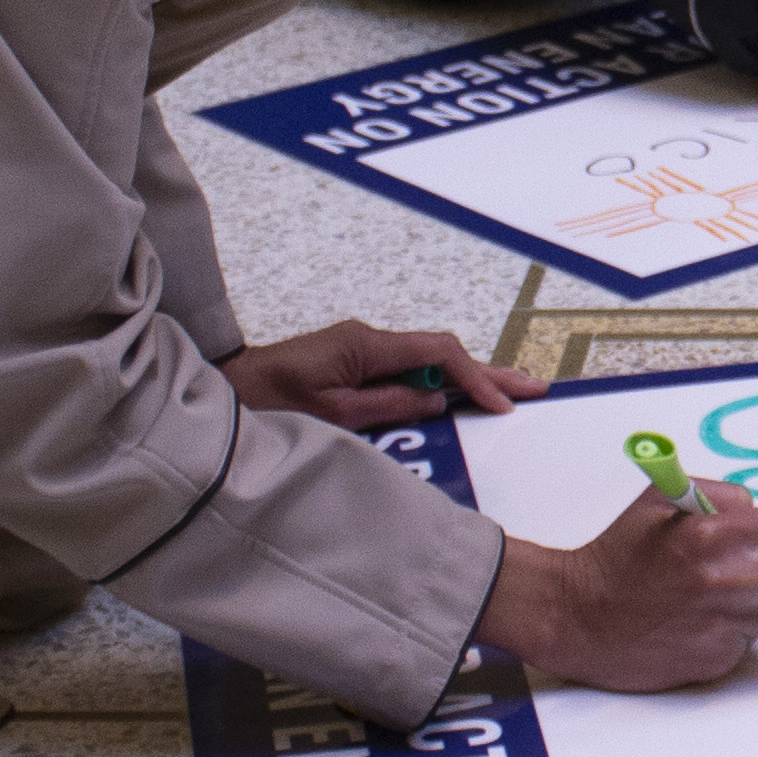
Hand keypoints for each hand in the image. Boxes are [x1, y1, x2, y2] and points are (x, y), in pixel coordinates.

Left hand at [220, 320, 537, 430]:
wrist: (223, 397)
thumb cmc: (267, 406)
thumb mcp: (333, 416)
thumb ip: (388, 407)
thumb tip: (437, 402)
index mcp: (364, 346)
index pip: (438, 354)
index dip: (475, 378)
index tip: (501, 404)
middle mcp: (367, 341)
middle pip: (441, 352)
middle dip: (487, 372)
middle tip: (533, 387)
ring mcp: (360, 350)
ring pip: (427, 360)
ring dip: (467, 377)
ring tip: (509, 392)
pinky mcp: (352, 364)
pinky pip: (406, 371)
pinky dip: (438, 383)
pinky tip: (460, 396)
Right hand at [475, 474, 757, 692]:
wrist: (576, 616)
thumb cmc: (618, 554)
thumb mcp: (659, 500)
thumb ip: (717, 496)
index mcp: (714, 534)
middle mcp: (727, 582)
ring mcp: (725, 625)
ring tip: (724, 599)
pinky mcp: (716, 660)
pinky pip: (750, 642)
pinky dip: (732, 633)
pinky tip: (697, 624)